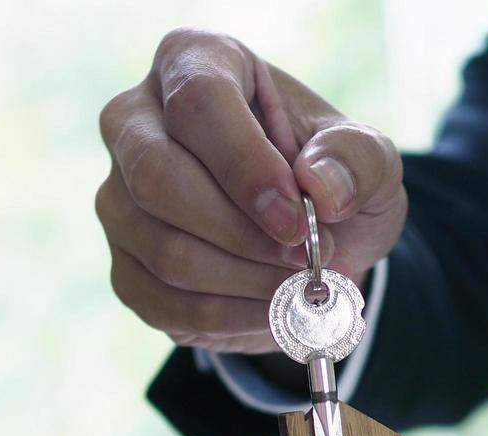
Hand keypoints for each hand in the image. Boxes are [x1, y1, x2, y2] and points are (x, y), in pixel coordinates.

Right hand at [96, 29, 407, 353]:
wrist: (311, 241)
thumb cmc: (331, 180)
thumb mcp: (368, 160)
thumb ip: (358, 161)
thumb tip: (320, 188)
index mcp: (193, 63)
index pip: (199, 105)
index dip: (247, 167)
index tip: (298, 219)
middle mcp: (135, 123)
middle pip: (158, 180)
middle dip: (244, 236)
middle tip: (306, 260)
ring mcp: (119, 197)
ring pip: (164, 251)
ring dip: (246, 283)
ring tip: (301, 286)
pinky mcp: (125, 265)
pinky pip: (165, 303)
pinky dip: (231, 319)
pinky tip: (274, 311)